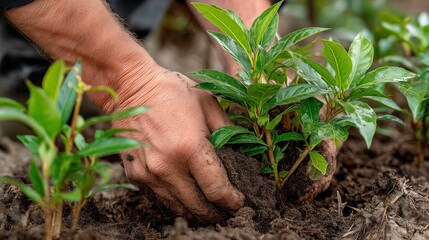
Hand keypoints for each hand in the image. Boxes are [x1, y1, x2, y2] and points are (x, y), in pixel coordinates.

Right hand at [110, 65, 244, 221]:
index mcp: (190, 148)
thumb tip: (241, 154)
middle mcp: (167, 166)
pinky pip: (160, 197)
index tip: (239, 202)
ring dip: (196, 213)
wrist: (130, 87)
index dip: (232, 201)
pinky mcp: (135, 174)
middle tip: (228, 211)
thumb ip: (227, 131)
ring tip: (210, 210)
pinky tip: (186, 196)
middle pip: (198, 207)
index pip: (217, 191)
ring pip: (178, 208)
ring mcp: (148, 173)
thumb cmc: (173, 91)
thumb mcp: (208, 103)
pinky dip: (176, 201)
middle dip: (217, 213)